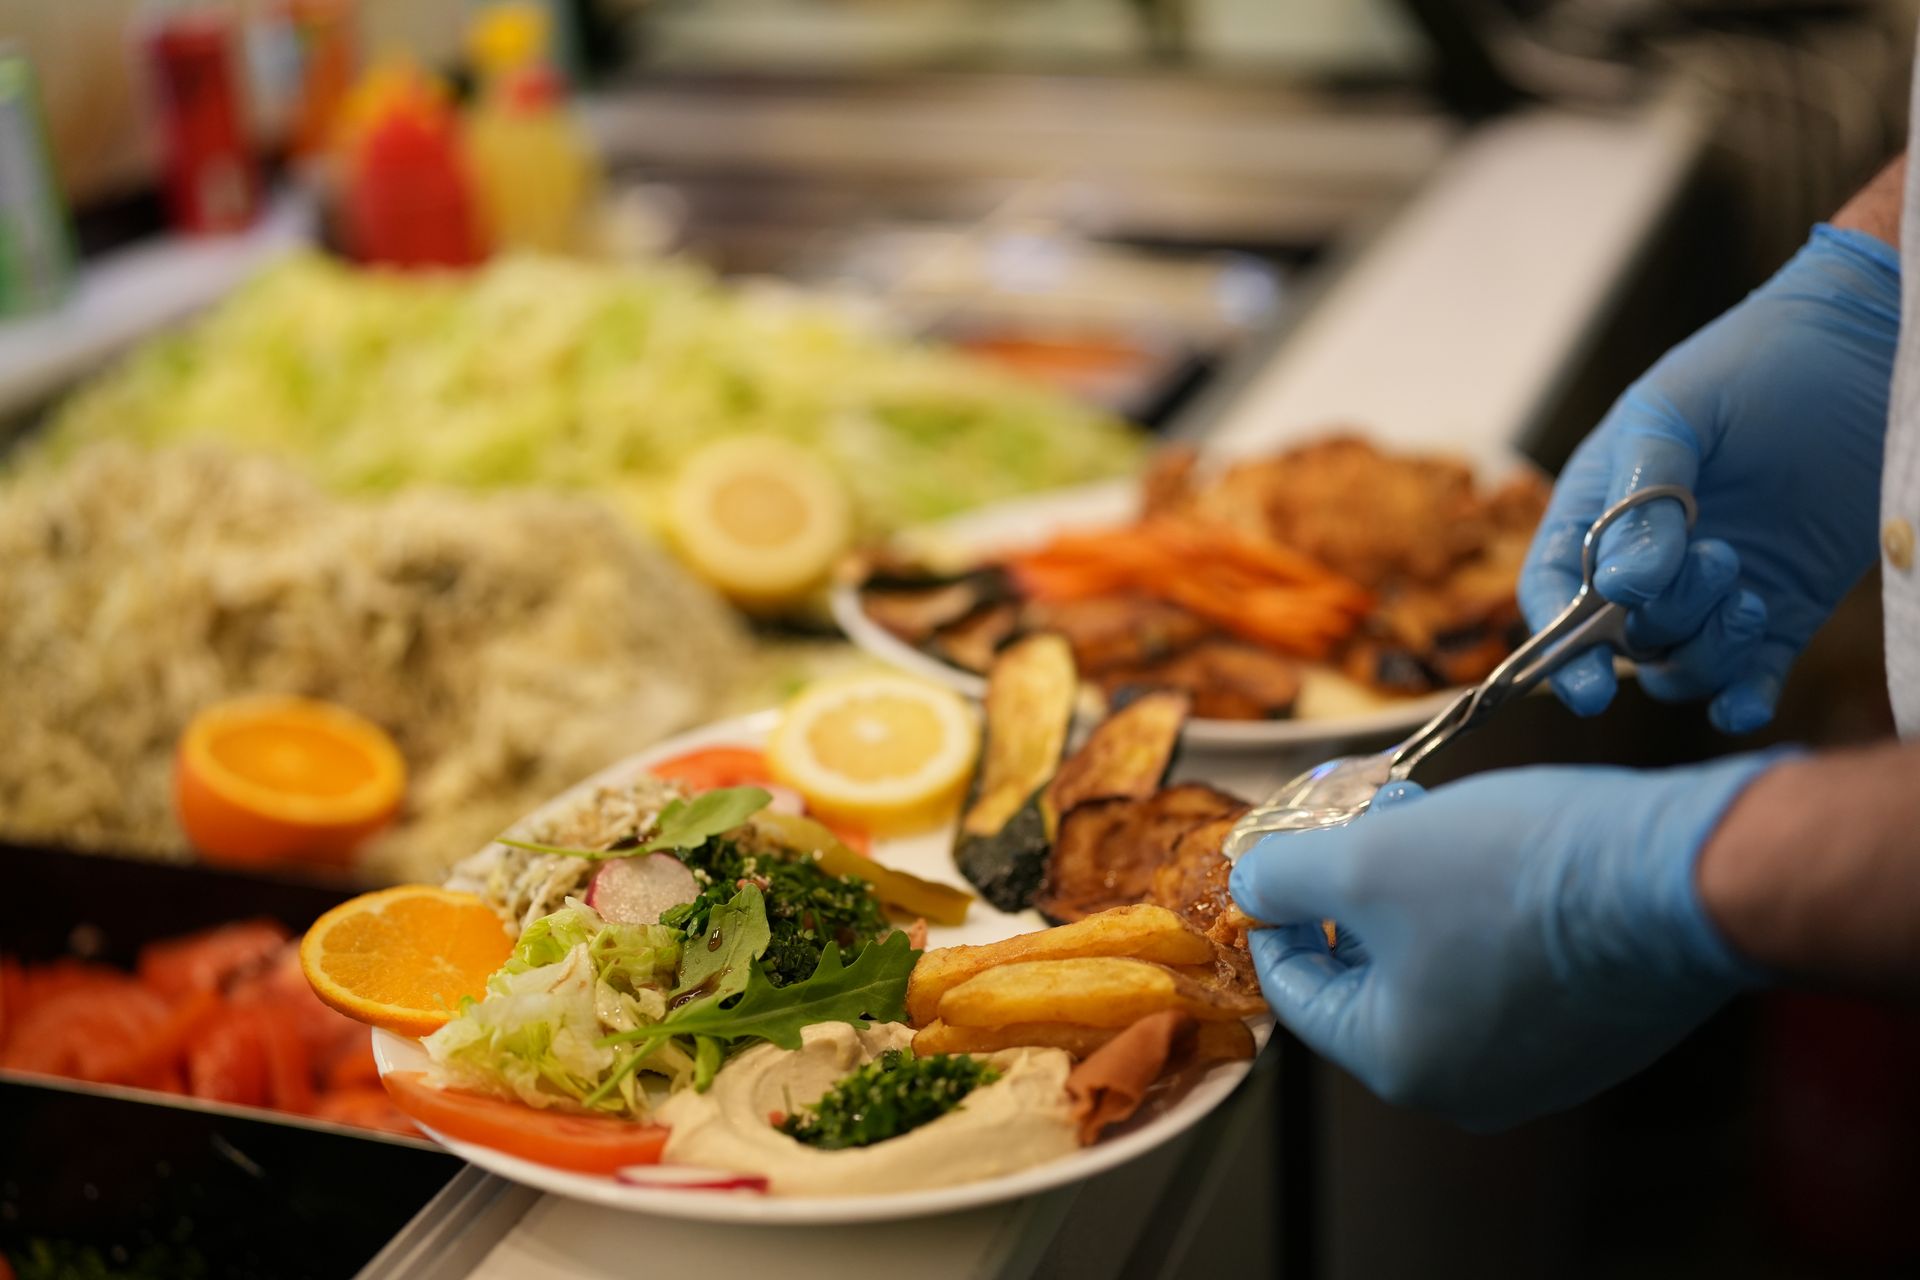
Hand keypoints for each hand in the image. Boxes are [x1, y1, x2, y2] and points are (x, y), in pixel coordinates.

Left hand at [1228, 755, 1781, 1130]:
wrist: (1686, 878)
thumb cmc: (1516, 876)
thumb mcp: (1367, 859)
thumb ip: (1286, 877)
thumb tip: (1253, 883)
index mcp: (1401, 1064)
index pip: (1298, 993)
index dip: (1275, 915)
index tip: (1274, 860)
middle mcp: (1469, 1086)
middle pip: (1370, 981)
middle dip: (1351, 890)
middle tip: (1354, 819)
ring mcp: (1542, 1064)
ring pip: (1437, 968)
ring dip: (1414, 890)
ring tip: (1420, 812)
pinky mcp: (1596, 1029)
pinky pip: (1505, 970)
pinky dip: (1478, 909)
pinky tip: (1489, 844)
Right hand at [1521, 225, 1898, 732]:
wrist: (1860, 349)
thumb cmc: (1753, 365)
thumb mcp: (1675, 415)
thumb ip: (1643, 500)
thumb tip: (1620, 590)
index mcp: (1599, 511)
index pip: (1553, 591)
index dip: (1557, 646)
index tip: (1589, 684)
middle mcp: (1646, 561)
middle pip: (1619, 637)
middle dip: (1662, 621)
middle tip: (1720, 561)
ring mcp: (1711, 591)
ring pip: (1677, 667)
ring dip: (1707, 652)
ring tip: (1750, 595)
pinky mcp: (1778, 610)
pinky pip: (1744, 681)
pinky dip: (1740, 702)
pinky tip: (1749, 700)